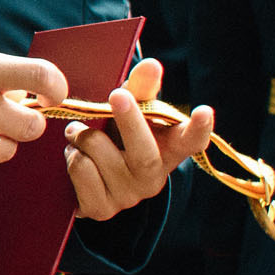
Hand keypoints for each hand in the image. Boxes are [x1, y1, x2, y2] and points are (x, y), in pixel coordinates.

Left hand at [63, 57, 213, 222]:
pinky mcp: (101, 209)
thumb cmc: (115, 136)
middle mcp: (152, 178)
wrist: (86, 176)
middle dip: (130, 122)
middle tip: (117, 93)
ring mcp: (128, 197)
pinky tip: (74, 154)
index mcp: (168, 151)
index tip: (204, 111)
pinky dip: (71, 155)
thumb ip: (140, 90)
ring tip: (78, 132)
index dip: (199, 129)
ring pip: (99, 157)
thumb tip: (151, 64)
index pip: (192, 142)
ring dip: (83, 137)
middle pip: (145, 154)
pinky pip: (80, 172)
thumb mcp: (129, 113)